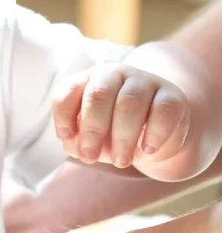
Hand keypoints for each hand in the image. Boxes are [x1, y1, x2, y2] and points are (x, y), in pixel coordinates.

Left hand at [52, 64, 190, 170]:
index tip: (65, 137)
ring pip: (129, 102)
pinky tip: (147, 150)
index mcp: (87, 81)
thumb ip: (78, 142)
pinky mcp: (172, 96)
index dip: (63, 114)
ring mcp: (144, 81)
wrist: (157, 133)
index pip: (68, 89)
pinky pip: (163, 110)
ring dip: (122, 136)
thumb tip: (77, 147)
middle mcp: (113, 75)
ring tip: (121, 161)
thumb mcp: (92, 137)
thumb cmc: (113, 132)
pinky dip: (154, 133)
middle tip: (90, 156)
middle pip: (98, 94)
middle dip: (92, 128)